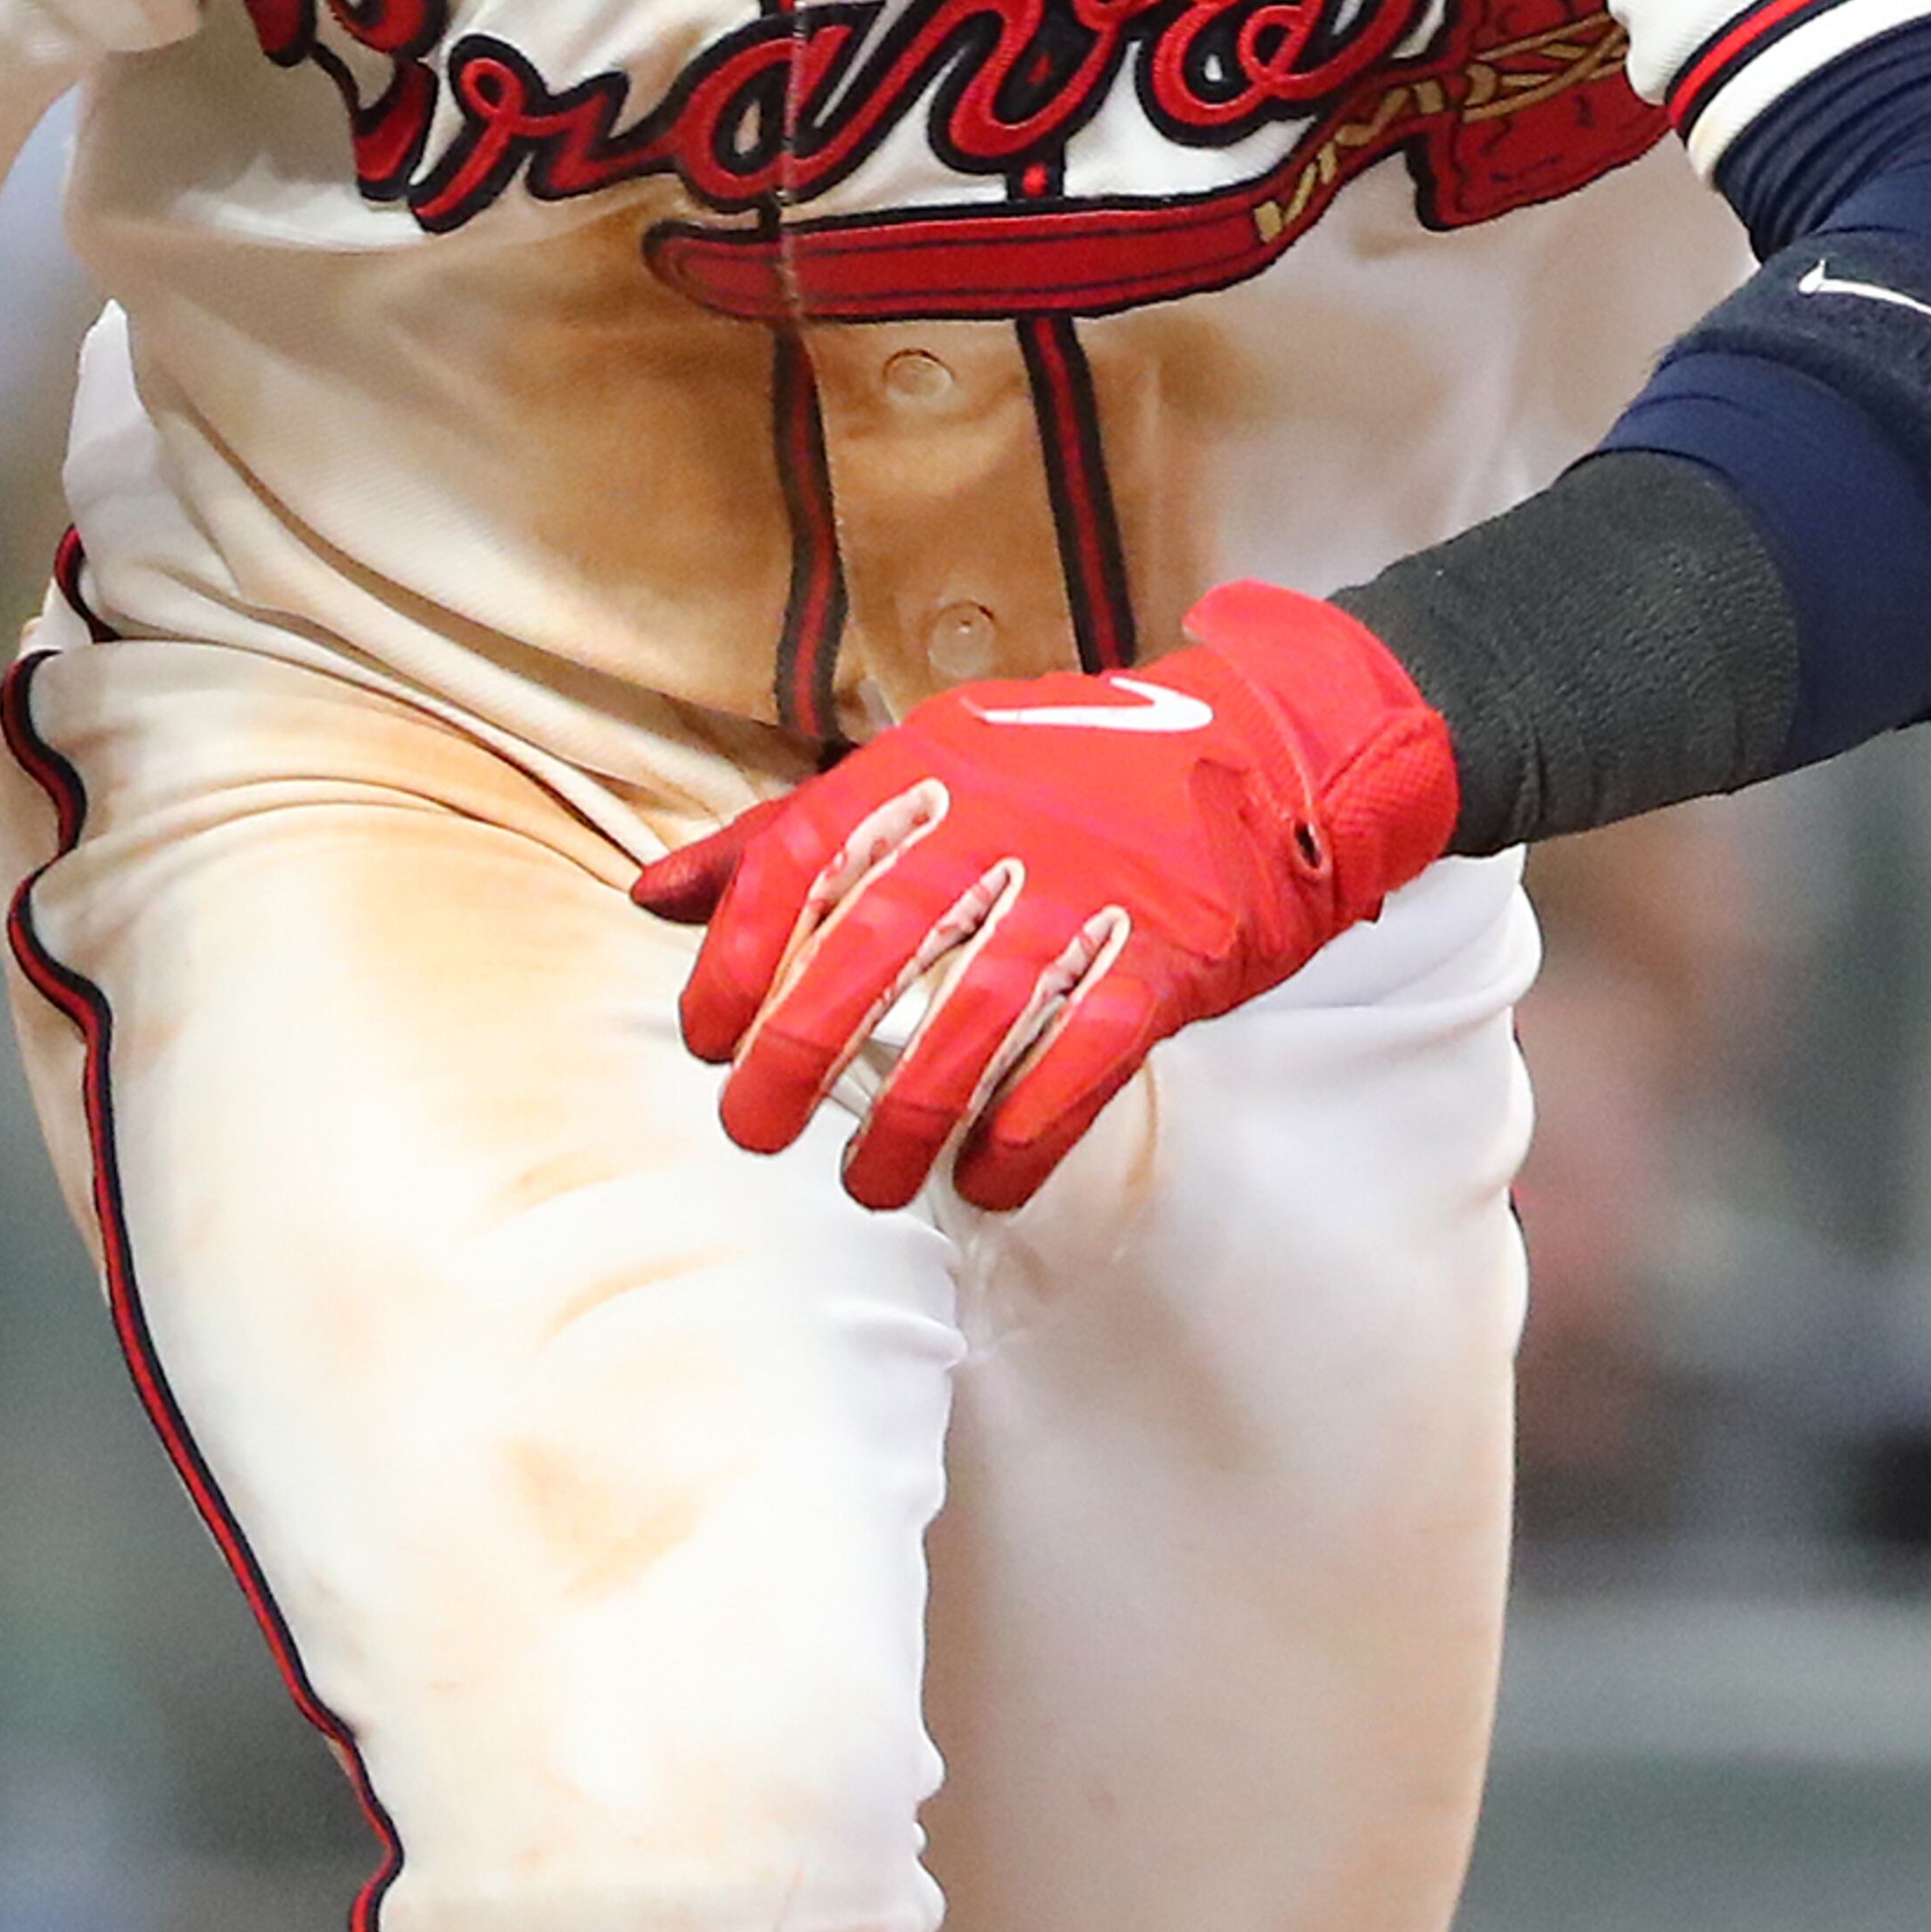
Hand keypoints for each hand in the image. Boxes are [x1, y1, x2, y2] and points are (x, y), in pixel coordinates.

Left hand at [635, 583, 1457, 1212]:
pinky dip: (1022, 1142)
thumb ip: (794, 830)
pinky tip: (986, 1185)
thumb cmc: (1083, 771)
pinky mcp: (1165, 960)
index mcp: (932, 767)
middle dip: (793, 1059)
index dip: (734, 960)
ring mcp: (1087, 895)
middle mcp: (999, 825)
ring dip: (904, 1128)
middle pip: (865, 957)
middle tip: (756, 1131)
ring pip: (964, 1031)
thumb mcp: (937, 762)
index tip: (706, 1037)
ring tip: (869, 1185)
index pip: (798, 861)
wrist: (1276, 746)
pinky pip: (1076, 1070)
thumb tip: (654, 897)